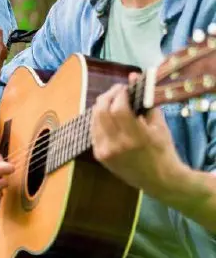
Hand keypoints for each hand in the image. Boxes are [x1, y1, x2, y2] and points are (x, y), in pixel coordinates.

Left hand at [90, 77, 179, 194]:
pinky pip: (93, 131)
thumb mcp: (159, 125)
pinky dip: (98, 119)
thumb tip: (133, 77)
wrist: (159, 180)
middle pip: (101, 111)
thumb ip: (145, 101)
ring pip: (94, 119)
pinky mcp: (99, 156)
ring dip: (101, 106)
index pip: (119, 108)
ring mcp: (105, 151)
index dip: (119, 94)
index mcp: (135, 138)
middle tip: (117, 90)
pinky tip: (107, 115)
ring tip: (112, 100)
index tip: (125, 87)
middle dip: (108, 95)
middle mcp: (116, 145)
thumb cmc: (163, 151)